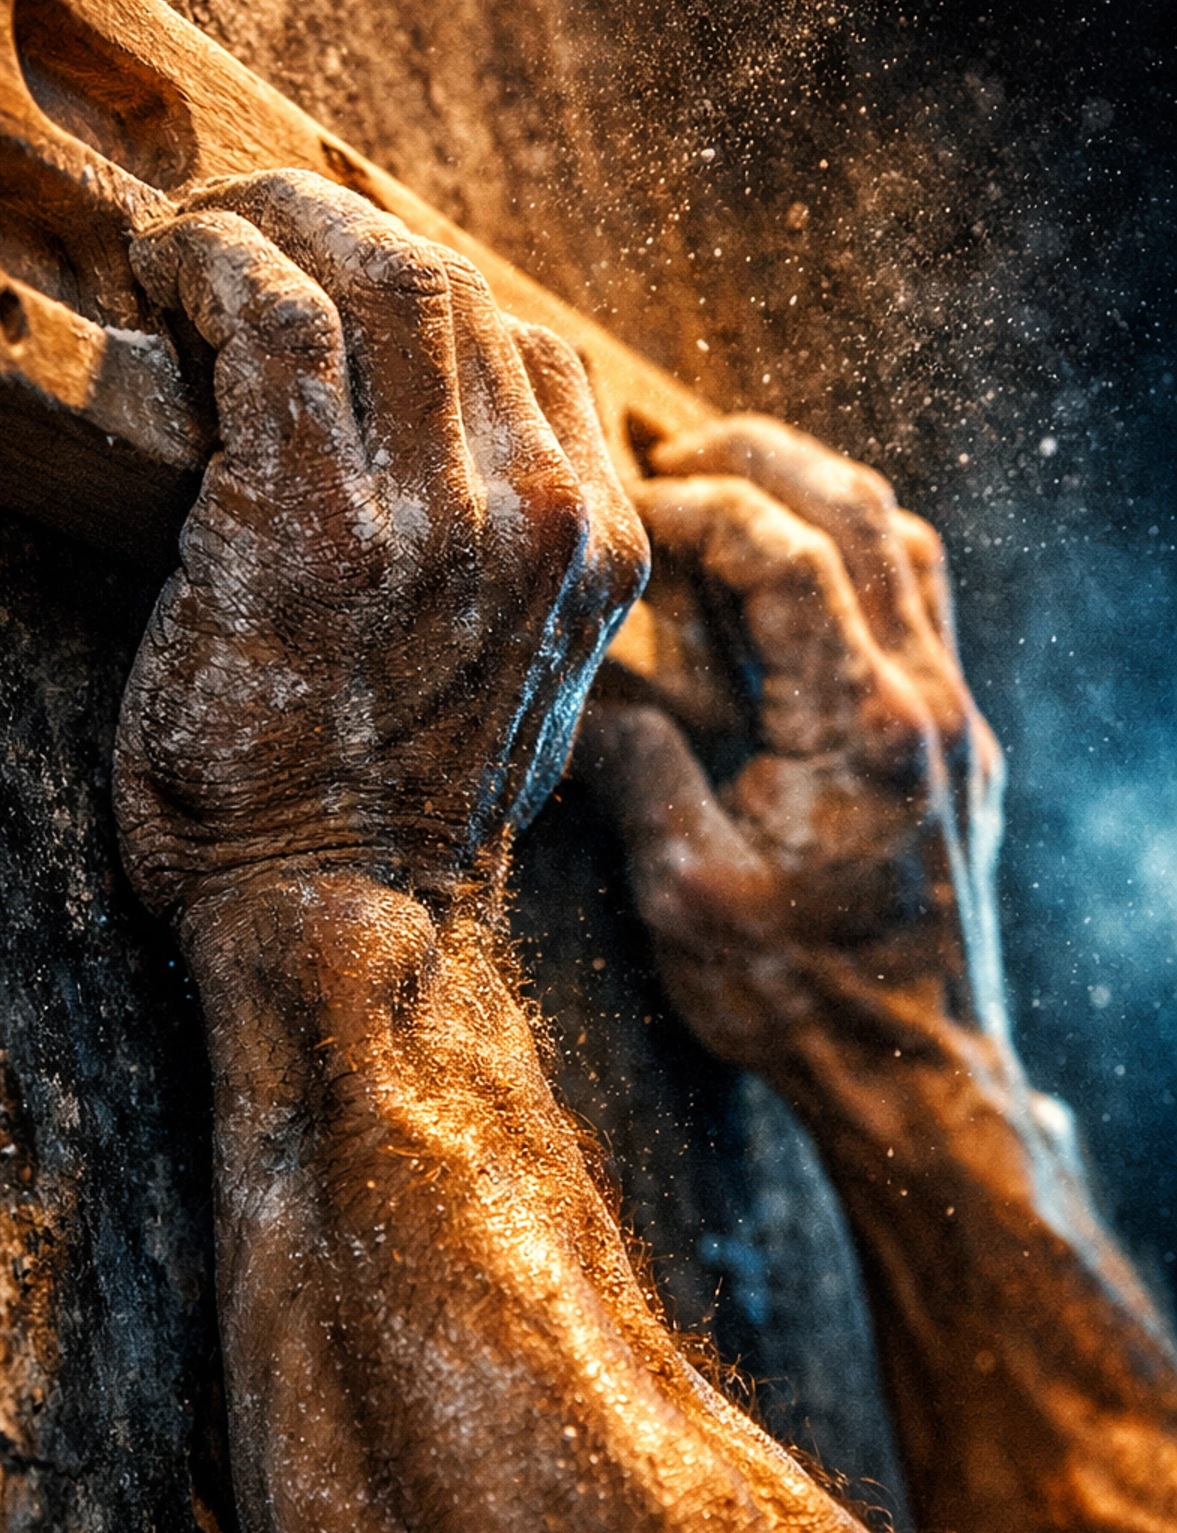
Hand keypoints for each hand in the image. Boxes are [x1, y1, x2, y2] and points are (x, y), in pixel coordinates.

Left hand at [113, 171, 646, 916]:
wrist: (345, 928)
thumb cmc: (396, 819)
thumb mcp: (517, 686)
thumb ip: (518, 574)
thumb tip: (454, 479)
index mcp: (602, 548)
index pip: (530, 347)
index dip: (421, 289)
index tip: (340, 278)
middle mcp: (545, 514)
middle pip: (453, 283)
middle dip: (335, 220)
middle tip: (249, 214)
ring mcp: (442, 515)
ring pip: (374, 273)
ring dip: (269, 219)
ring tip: (195, 230)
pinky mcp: (320, 523)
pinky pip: (274, 321)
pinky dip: (214, 263)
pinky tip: (167, 267)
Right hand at [576, 415, 1005, 1074]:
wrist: (914, 1072)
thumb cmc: (799, 998)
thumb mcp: (685, 895)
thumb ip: (637, 772)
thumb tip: (578, 694)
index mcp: (860, 730)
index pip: (789, 555)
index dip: (701, 507)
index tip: (628, 509)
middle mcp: (925, 701)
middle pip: (862, 513)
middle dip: (760, 460)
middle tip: (668, 460)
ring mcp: (951, 717)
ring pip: (906, 544)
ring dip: (816, 496)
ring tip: (727, 493)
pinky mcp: (954, 743)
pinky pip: (919, 603)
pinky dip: (853, 559)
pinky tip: (787, 586)